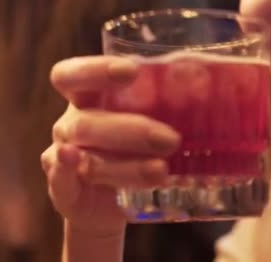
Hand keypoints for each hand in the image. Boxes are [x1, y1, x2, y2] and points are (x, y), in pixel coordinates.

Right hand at [41, 56, 180, 235]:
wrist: (112, 200)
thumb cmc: (139, 146)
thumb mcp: (155, 122)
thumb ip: (172, 104)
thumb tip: (210, 83)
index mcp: (88, 97)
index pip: (74, 75)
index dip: (97, 70)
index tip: (131, 71)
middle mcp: (73, 122)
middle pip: (88, 121)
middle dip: (131, 130)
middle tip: (171, 139)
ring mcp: (63, 155)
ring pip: (88, 157)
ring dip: (126, 165)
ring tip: (162, 170)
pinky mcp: (63, 188)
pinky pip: (60, 180)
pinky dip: (67, 173)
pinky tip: (79, 164)